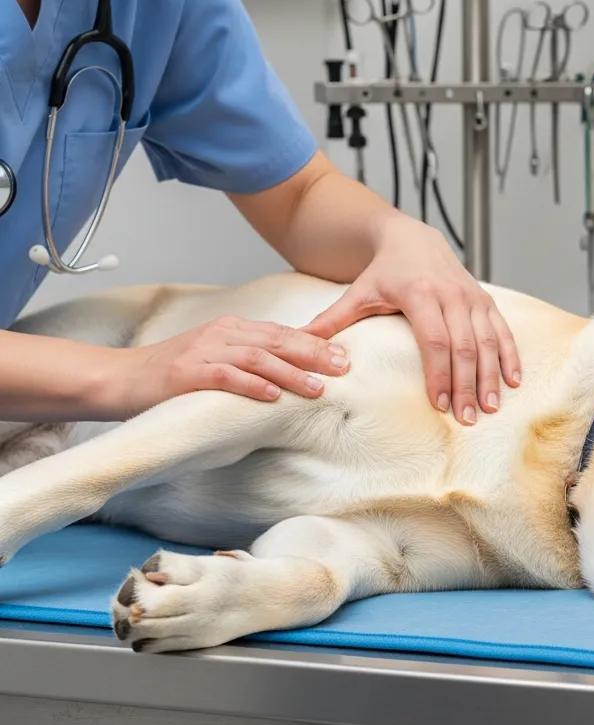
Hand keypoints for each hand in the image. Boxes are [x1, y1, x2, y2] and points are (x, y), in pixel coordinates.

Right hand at [108, 316, 350, 418]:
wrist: (119, 379)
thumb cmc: (170, 375)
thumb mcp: (214, 358)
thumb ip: (246, 360)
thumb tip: (288, 372)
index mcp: (231, 328)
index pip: (280, 332)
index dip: (314, 342)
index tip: (343, 353)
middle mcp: (221, 334)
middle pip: (276, 340)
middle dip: (313, 353)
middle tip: (343, 366)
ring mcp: (203, 351)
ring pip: (257, 358)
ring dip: (290, 373)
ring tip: (317, 388)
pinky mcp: (186, 373)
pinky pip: (225, 376)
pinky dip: (251, 385)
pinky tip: (272, 396)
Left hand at [302, 217, 521, 424]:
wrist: (412, 237)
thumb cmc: (383, 271)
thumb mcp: (357, 292)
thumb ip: (331, 321)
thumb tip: (299, 343)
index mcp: (419, 294)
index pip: (434, 340)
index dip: (438, 374)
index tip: (438, 405)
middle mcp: (451, 295)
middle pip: (464, 346)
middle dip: (467, 385)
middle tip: (467, 419)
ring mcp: (472, 297)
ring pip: (487, 341)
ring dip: (491, 376)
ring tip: (490, 407)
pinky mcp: (485, 300)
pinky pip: (503, 330)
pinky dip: (510, 355)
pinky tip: (514, 381)